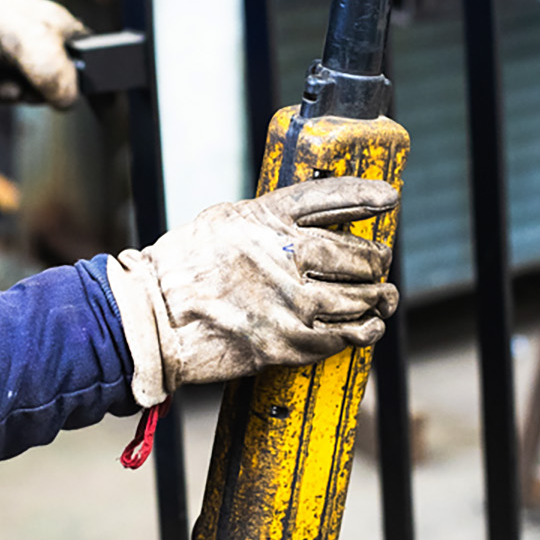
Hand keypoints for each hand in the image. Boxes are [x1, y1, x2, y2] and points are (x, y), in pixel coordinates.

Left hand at [0, 0, 86, 108]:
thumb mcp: (40, 50)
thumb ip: (61, 79)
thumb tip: (67, 101)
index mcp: (62, 27)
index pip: (87, 60)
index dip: (79, 81)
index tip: (65, 95)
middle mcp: (43, 38)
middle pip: (55, 82)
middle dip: (35, 92)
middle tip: (21, 87)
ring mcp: (18, 50)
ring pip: (29, 88)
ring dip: (12, 92)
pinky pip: (5, 87)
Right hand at [106, 176, 398, 406]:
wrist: (151, 320)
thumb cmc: (181, 269)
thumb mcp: (222, 222)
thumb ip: (264, 219)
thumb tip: (301, 222)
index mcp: (265, 219)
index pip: (329, 198)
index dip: (364, 196)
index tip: (388, 198)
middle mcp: (283, 256)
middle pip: (356, 255)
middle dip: (377, 260)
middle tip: (382, 263)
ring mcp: (288, 303)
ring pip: (357, 299)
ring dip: (377, 299)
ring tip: (383, 297)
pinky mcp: (286, 343)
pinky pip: (339, 338)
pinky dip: (360, 332)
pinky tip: (366, 328)